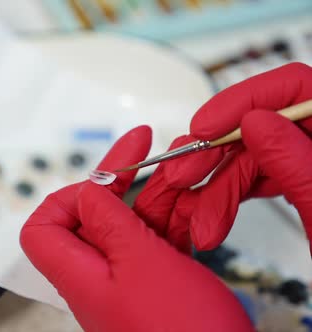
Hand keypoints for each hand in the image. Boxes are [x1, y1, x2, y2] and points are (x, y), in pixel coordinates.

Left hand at [20, 126, 252, 331]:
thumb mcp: (142, 264)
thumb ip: (110, 223)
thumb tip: (87, 194)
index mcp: (79, 273)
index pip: (42, 228)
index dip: (66, 197)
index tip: (101, 177)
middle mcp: (98, 276)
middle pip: (93, 215)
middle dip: (119, 180)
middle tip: (142, 146)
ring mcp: (129, 279)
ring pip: (131, 223)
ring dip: (157, 196)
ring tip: (185, 171)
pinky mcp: (158, 284)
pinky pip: (158, 241)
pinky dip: (175, 220)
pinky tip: (196, 206)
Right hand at [134, 62, 311, 252]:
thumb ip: (299, 163)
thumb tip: (258, 121)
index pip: (298, 86)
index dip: (245, 100)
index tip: (206, 128)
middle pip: (264, 126)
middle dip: (217, 157)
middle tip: (184, 176)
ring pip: (254, 157)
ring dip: (217, 190)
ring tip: (202, 223)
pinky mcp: (303, 182)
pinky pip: (259, 178)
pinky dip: (230, 197)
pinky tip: (214, 217)